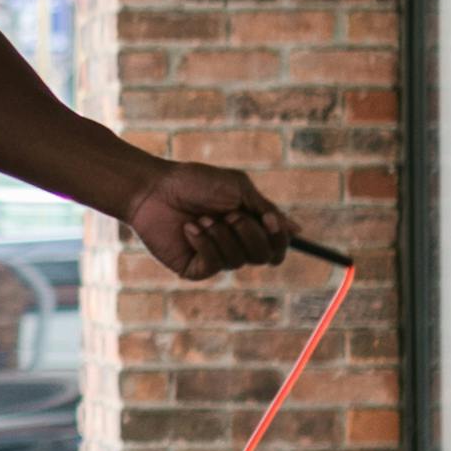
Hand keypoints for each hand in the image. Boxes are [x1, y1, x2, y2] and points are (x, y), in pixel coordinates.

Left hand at [123, 161, 304, 280]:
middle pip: (264, 257)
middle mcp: (234, 244)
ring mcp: (215, 257)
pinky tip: (189, 228)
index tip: (270, 220)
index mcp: (247, 225)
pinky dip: (205, 243)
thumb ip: (266, 209)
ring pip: (239, 260)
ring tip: (201, 217)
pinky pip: (214, 264)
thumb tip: (296, 230)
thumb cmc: (194, 182)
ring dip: (222, 234)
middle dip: (250, 233)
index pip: (275, 246)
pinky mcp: (195, 268)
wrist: (154, 188)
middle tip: (230, 214)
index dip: (278, 238)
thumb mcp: (237, 188)